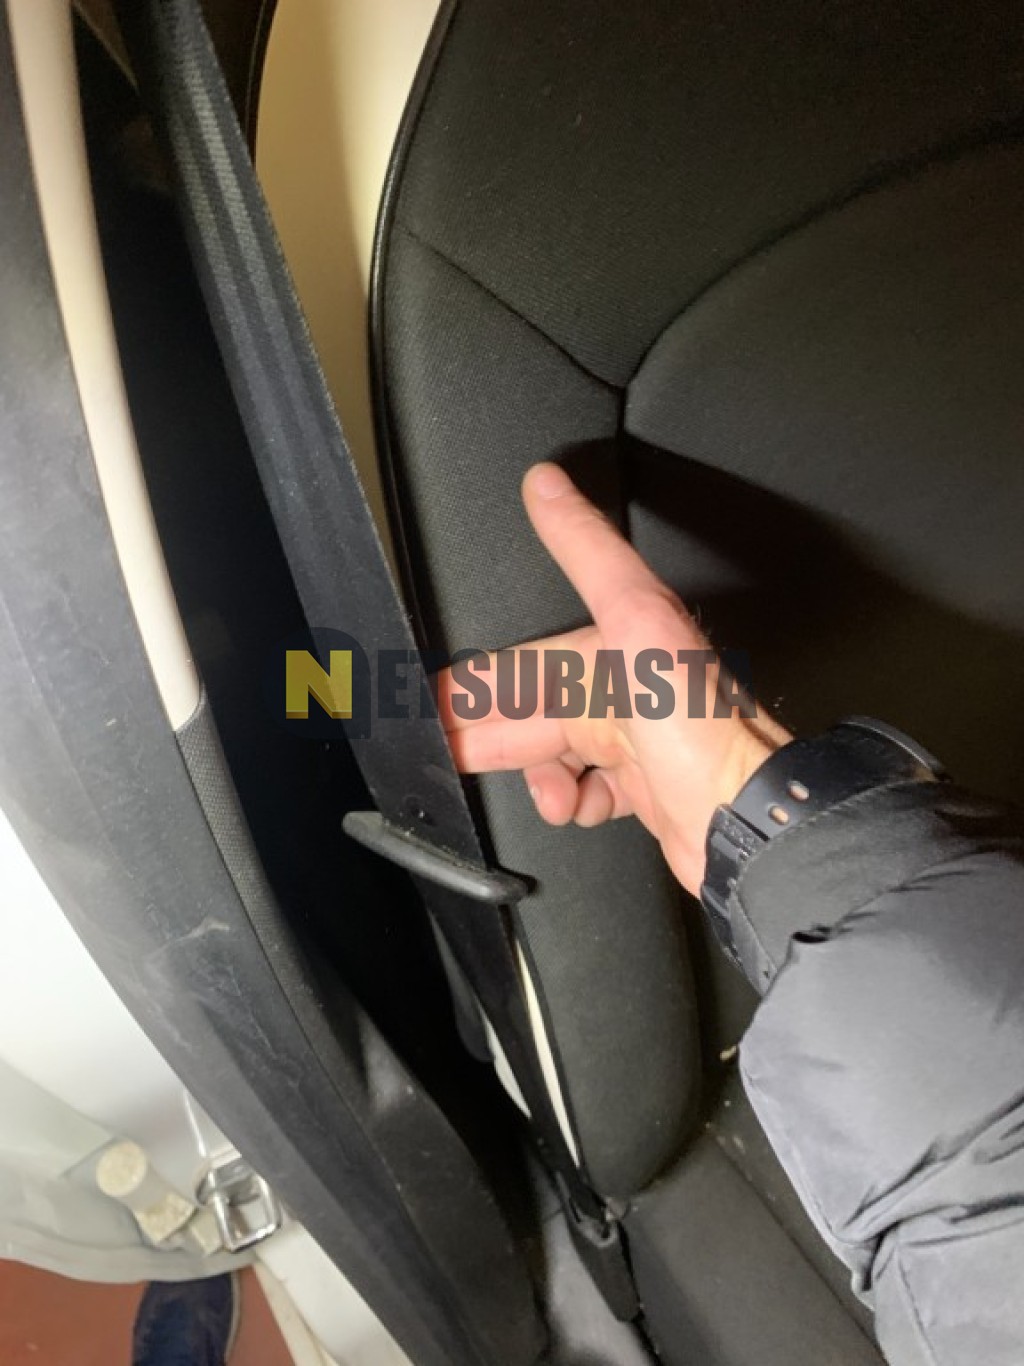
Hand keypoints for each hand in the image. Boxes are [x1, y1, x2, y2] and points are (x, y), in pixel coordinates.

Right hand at [438, 463, 791, 895]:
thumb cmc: (698, 727)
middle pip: (532, 714)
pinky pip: (588, 792)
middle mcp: (626, 690)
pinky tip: (579, 805)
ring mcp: (636, 744)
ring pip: (556, 754)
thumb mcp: (635, 617)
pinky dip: (574, 802)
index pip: (523, 664)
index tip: (430, 706)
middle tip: (450, 759)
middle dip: (492, 738)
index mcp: (615, 648)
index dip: (472, 688)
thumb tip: (547, 483)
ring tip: (551, 792)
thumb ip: (587, 551)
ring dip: (539, 776)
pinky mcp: (644, 791)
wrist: (748, 819)